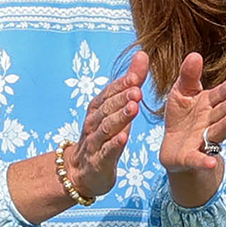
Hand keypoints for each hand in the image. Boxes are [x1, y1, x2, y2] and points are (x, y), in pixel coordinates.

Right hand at [65, 50, 149, 197]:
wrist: (83, 171)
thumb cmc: (104, 134)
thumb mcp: (117, 108)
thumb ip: (130, 83)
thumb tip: (142, 55)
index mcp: (98, 108)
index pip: (109, 92)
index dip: (121, 84)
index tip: (136, 76)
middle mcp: (93, 122)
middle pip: (107, 108)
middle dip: (121, 98)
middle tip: (137, 90)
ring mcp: (94, 142)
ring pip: (106, 127)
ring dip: (120, 117)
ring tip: (133, 109)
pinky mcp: (98, 161)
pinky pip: (106, 151)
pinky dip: (114, 144)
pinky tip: (124, 137)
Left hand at [159, 53, 225, 203]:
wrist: (174, 147)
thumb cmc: (181, 117)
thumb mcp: (181, 92)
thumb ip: (188, 76)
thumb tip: (195, 54)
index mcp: (208, 104)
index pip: (220, 94)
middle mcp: (210, 121)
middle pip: (222, 112)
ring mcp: (203, 139)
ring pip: (217, 132)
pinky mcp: (191, 157)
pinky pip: (199, 159)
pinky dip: (205, 161)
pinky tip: (212, 163)